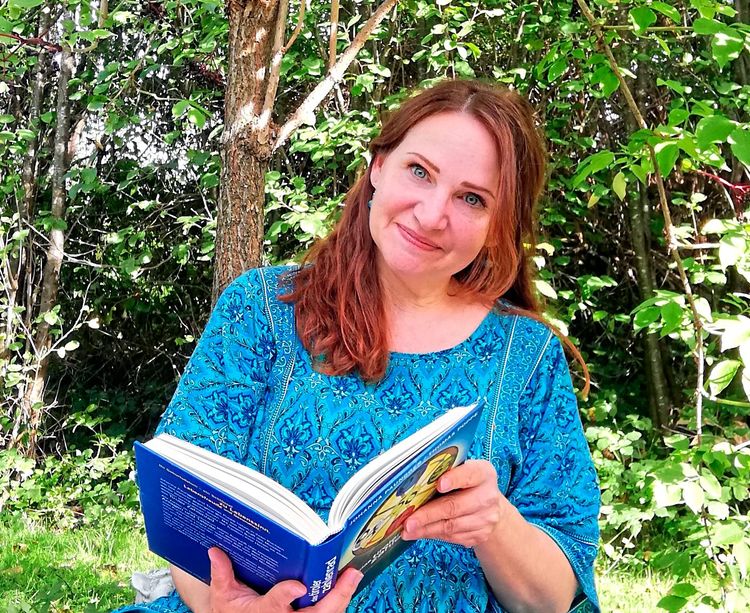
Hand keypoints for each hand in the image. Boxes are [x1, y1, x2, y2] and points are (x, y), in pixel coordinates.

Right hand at [208, 547, 362, 611]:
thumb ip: (222, 575)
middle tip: (351, 575)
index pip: (275, 606)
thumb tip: (215, 551)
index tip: (298, 586)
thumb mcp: (222, 597)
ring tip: (352, 575)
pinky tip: (346, 583)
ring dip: (342, 597)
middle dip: (336, 597)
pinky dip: (338, 600)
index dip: (287, 595)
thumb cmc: (232, 611)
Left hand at [400, 459, 504, 547]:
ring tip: (407, 529)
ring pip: (451, 526)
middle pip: (454, 507)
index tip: (439, 485)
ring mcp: (485, 519)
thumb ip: (446, 472)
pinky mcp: (479, 536)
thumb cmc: (469, 484)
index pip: (469, 475)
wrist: (491, 507)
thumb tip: (414, 481)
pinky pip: (452, 537)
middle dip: (428, 515)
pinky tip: (419, 533)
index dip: (454, 479)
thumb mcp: (464, 470)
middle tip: (408, 521)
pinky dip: (432, 535)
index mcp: (483, 473)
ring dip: (426, 529)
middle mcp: (487, 496)